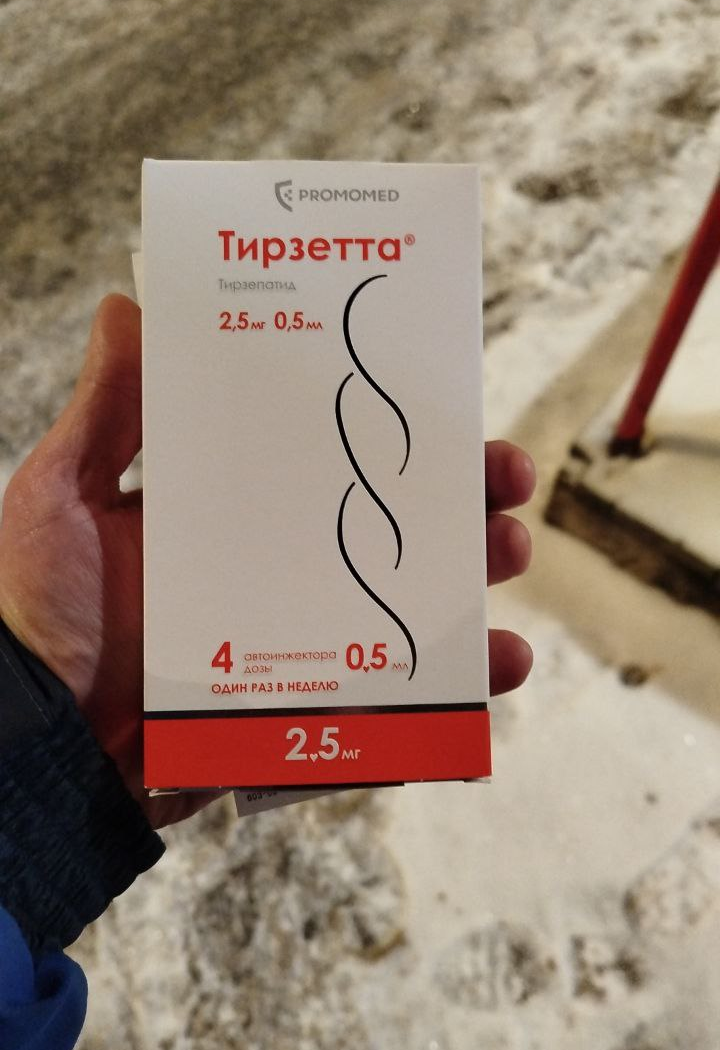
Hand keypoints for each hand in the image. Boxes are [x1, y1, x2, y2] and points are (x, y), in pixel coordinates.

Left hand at [0, 295, 533, 828]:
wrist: (37, 745)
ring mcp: (297, 646)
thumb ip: (106, 412)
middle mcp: (275, 574)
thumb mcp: (63, 495)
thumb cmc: (40, 613)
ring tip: (506, 556)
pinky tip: (496, 669)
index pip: (331, 463)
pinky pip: (395, 702)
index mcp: (233, 515)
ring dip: (471, 581)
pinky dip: (453, 691)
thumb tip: (127, 304)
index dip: (394, 437)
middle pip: (388, 532)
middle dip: (458, 505)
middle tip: (504, 485)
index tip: (450, 408)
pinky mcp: (304, 714)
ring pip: (409, 609)